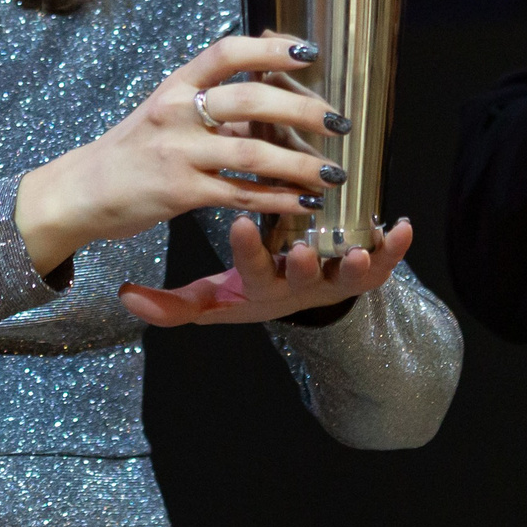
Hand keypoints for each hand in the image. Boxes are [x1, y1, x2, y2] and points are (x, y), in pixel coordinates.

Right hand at [15, 35, 348, 273]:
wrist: (84, 190)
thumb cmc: (136, 147)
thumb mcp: (168, 110)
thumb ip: (214, 100)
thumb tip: (273, 85)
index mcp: (177, 84)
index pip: (227, 52)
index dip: (271, 48)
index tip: (310, 51)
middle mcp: (177, 112)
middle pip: (250, 101)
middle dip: (302, 111)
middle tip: (339, 123)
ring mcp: (177, 152)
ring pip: (252, 154)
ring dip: (300, 165)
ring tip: (335, 173)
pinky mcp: (180, 193)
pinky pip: (240, 195)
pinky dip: (278, 199)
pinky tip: (305, 203)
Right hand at [119, 218, 414, 326]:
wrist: (301, 301)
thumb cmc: (250, 288)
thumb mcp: (211, 298)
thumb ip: (173, 302)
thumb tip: (125, 297)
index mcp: (259, 287)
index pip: (249, 270)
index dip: (246, 251)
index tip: (240, 223)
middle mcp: (298, 286)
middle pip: (301, 278)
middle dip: (303, 266)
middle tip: (304, 249)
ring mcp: (333, 281)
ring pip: (347, 278)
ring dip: (356, 266)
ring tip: (361, 248)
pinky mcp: (365, 274)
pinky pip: (385, 265)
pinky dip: (395, 249)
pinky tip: (401, 227)